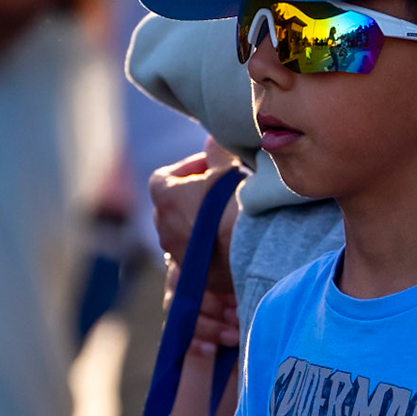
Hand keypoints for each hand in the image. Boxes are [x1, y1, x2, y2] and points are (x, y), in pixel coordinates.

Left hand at [150, 140, 240, 290]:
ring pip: (182, 235)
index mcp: (164, 197)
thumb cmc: (236, 204)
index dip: (185, 170)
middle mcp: (163, 227)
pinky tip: (231, 244)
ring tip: (226, 220)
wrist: (254, 250)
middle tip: (218, 193)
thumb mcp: (227, 169)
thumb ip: (216, 152)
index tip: (208, 168)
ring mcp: (177, 254)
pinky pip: (196, 258)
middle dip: (190, 199)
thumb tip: (212, 140)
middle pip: (170, 208)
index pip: (162, 179)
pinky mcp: (195, 275)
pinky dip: (207, 249)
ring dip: (198, 225)